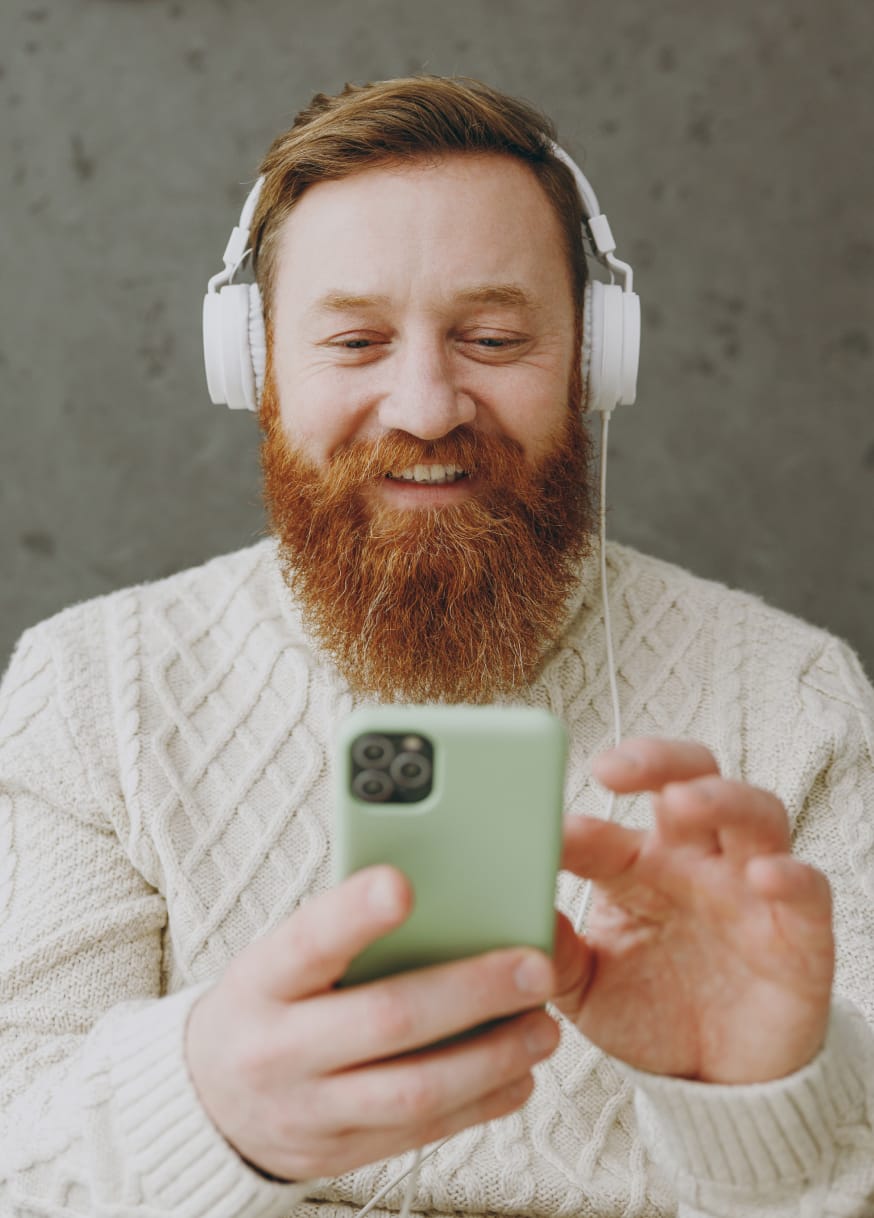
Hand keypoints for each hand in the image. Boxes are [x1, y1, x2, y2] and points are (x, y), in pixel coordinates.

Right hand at [185, 866, 558, 1180]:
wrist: (208, 1098)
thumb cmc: (267, 1003)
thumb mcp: (278, 958)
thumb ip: (340, 934)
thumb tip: (436, 894)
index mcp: (262, 981)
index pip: (308, 942)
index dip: (354, 916)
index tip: (403, 886)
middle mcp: (280, 1049)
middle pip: (385, 1018)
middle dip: (470, 992)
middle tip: (534, 967)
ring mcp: (310, 1110)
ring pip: (415, 1088)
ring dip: (492, 1058)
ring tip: (542, 1028)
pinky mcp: (341, 1152)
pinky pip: (423, 1131)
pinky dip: (480, 1103)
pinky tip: (519, 1074)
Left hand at [552, 738, 833, 1084]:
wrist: (718, 1080)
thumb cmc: (650, 1013)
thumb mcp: (587, 988)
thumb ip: (555, 952)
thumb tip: (514, 915)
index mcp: (638, 865)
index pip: (608, 826)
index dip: (575, 825)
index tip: (541, 830)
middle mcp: (696, 861)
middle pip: (690, 778)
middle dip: (657, 761)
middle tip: (613, 768)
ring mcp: (750, 889)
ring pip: (752, 812)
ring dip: (720, 798)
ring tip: (682, 800)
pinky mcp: (799, 933)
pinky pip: (807, 889)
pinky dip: (790, 875)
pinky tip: (764, 875)